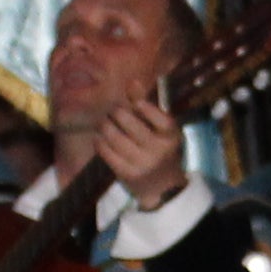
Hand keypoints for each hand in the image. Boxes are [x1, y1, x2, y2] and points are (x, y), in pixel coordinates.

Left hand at [98, 91, 192, 206]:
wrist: (164, 189)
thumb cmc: (161, 151)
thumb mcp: (161, 130)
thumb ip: (146, 106)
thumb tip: (132, 81)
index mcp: (171, 135)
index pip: (157, 115)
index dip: (143, 106)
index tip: (134, 104)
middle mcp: (158, 149)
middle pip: (129, 122)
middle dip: (116, 113)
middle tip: (112, 112)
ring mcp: (142, 163)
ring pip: (115, 137)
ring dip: (105, 126)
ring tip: (104, 123)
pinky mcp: (128, 174)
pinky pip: (107, 153)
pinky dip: (100, 142)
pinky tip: (99, 138)